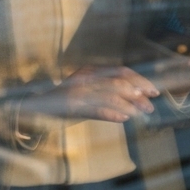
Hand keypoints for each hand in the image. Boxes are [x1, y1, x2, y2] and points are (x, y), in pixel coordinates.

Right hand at [29, 66, 159, 121]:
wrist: (36, 108)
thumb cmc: (67, 102)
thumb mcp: (89, 91)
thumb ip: (107, 90)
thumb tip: (136, 96)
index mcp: (92, 71)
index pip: (121, 71)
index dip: (139, 80)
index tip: (153, 90)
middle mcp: (86, 77)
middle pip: (119, 82)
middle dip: (139, 92)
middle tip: (151, 103)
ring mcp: (78, 91)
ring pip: (111, 95)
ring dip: (130, 104)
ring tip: (143, 112)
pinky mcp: (71, 106)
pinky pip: (95, 109)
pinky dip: (112, 113)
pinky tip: (124, 118)